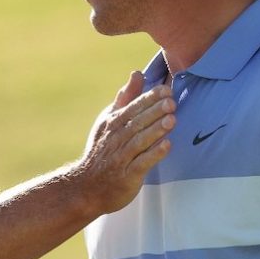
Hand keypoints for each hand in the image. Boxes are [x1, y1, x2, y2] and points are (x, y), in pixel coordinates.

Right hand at [76, 71, 174, 215]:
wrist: (86, 185)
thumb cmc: (102, 149)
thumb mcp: (109, 120)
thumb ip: (126, 97)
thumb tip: (137, 73)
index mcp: (112, 123)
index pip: (132, 108)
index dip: (149, 98)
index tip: (165, 89)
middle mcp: (116, 138)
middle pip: (136, 122)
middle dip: (154, 112)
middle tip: (171, 102)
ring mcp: (121, 157)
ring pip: (139, 141)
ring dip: (155, 130)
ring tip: (172, 120)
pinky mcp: (127, 176)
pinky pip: (141, 163)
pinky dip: (154, 154)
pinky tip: (167, 146)